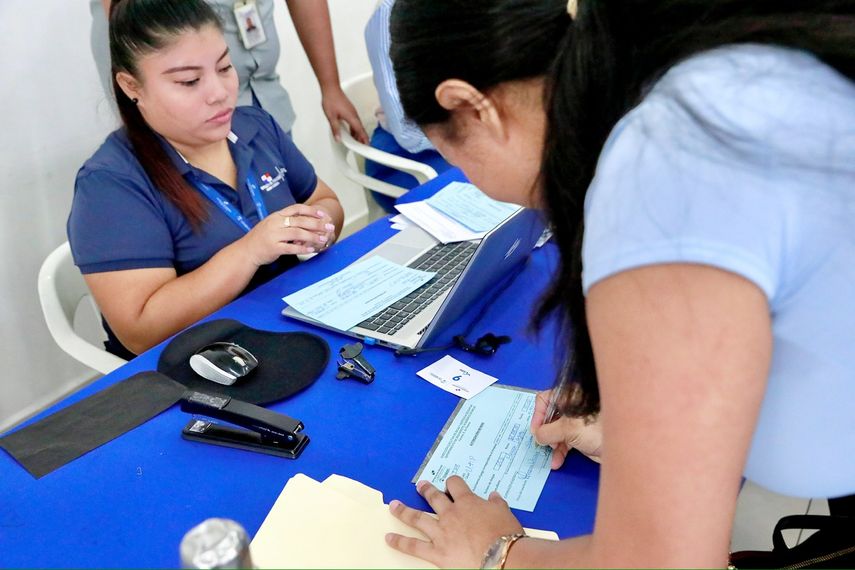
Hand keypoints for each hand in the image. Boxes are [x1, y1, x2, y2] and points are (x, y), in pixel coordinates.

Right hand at [238, 204, 335, 266]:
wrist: (246, 251)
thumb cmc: (261, 238)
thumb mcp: (272, 224)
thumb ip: (286, 221)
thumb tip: (305, 220)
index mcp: (276, 215)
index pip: (296, 208)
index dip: (311, 210)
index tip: (322, 214)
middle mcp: (275, 223)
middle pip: (300, 221)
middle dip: (317, 224)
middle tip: (329, 227)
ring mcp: (274, 235)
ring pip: (298, 234)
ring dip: (313, 236)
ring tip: (324, 239)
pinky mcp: (273, 247)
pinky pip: (291, 248)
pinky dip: (303, 249)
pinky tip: (312, 250)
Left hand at [321, 86, 368, 142]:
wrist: (331, 88)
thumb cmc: (331, 99)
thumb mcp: (331, 117)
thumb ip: (335, 129)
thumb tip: (338, 138)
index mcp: (351, 117)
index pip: (360, 130)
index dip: (364, 138)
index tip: (367, 145)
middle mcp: (354, 114)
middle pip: (360, 129)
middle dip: (362, 138)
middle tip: (363, 146)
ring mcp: (352, 112)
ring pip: (358, 125)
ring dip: (358, 133)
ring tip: (357, 141)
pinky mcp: (350, 110)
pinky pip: (355, 121)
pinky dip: (354, 128)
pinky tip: (351, 131)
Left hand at [386, 476, 522, 568]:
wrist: (501, 556)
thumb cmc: (505, 535)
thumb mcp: (504, 513)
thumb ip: (496, 503)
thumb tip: (494, 496)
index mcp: (467, 502)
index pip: (455, 485)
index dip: (452, 482)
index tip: (450, 483)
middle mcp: (450, 514)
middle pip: (433, 497)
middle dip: (426, 490)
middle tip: (420, 486)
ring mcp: (441, 532)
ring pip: (417, 518)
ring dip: (404, 511)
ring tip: (394, 506)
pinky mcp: (436, 552)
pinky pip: (414, 546)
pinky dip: (400, 542)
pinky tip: (389, 538)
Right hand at [531, 390, 602, 467]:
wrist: (621, 447)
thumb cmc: (597, 429)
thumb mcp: (566, 429)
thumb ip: (547, 432)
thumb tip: (537, 437)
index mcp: (569, 395)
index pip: (544, 399)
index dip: (537, 415)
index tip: (536, 431)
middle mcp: (571, 407)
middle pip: (549, 416)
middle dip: (544, 431)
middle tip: (543, 443)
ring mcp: (576, 422)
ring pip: (556, 431)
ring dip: (551, 444)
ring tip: (552, 453)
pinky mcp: (581, 436)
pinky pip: (565, 442)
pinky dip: (560, 451)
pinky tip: (557, 461)